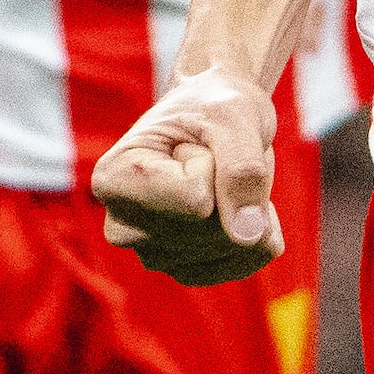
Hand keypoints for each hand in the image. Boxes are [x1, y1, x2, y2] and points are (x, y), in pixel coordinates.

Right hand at [94, 68, 284, 284]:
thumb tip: (247, 235)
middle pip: (212, 228)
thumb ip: (241, 167)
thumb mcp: (232, 115)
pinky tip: (240, 202)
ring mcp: (154, 253)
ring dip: (248, 204)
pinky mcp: (187, 269)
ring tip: (220, 175)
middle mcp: (123, 226)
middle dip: (233, 185)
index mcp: (114, 180)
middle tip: (212, 155)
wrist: (215, 116)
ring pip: (233, 247)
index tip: (192, 141)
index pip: (194, 199)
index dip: (212, 164)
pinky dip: (259, 229)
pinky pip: (247, 261)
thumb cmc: (214, 105)